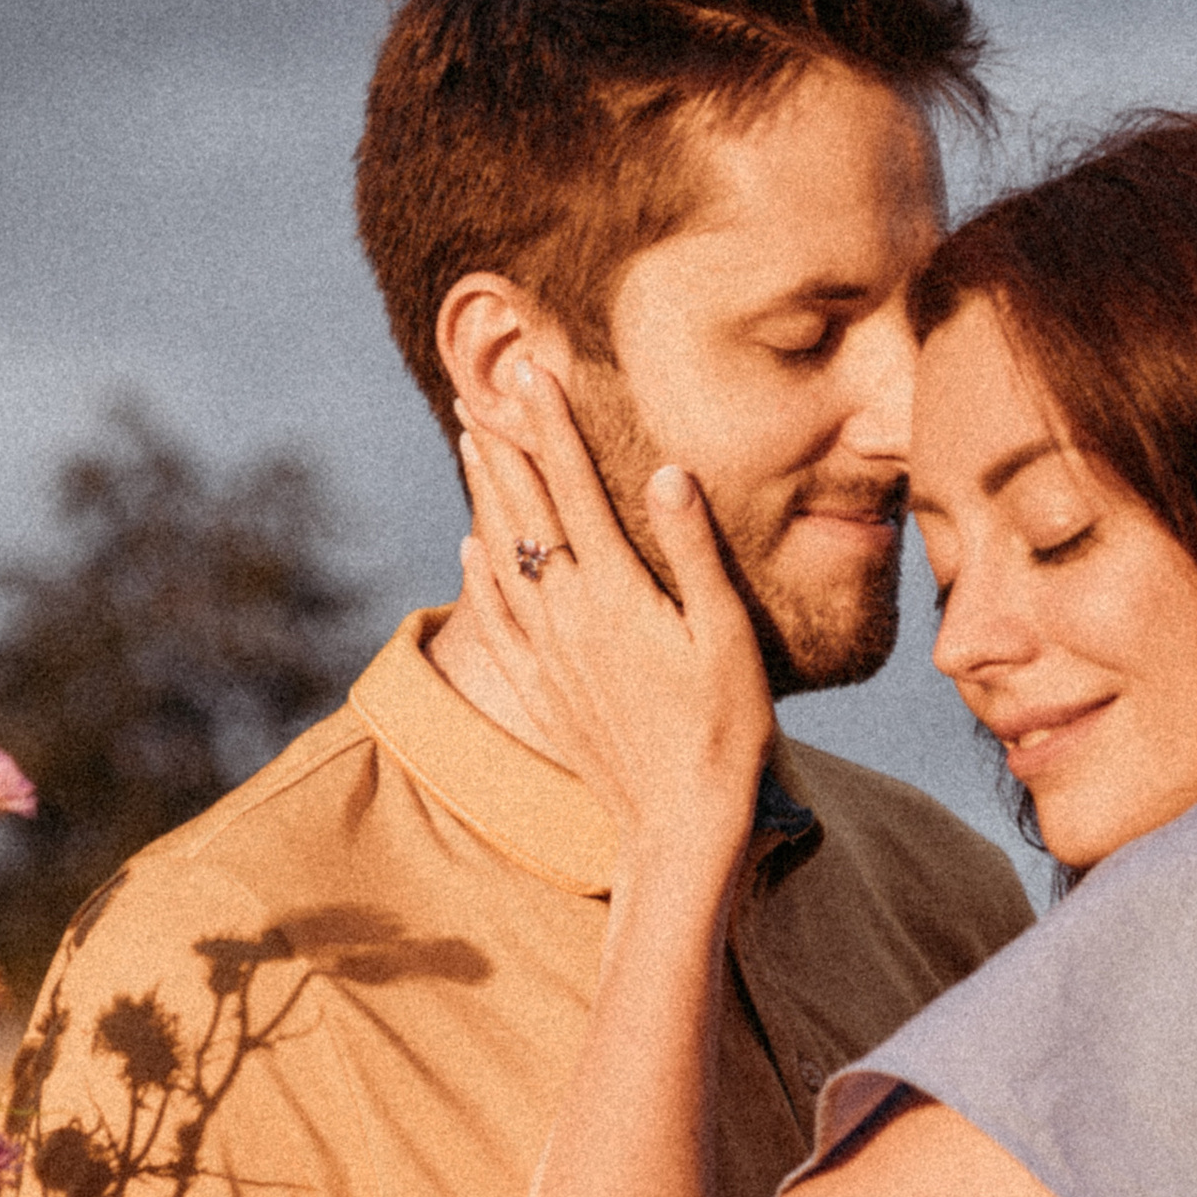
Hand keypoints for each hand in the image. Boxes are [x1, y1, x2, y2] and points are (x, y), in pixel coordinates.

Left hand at [456, 368, 771, 868]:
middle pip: (526, 513)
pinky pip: (496, 621)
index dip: (550, 425)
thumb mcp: (728, 636)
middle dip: (503, 446)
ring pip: (501, 558)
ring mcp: (549, 656)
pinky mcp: (543, 692)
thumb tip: (667, 472)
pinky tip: (468, 548)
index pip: (574, 487)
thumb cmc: (725, 730)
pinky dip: (476, 577)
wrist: (681, 825)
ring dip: (483, 497)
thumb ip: (694, 551)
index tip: (530, 371)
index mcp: (616, 593)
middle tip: (478, 391)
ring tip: (467, 447)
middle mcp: (569, 617)